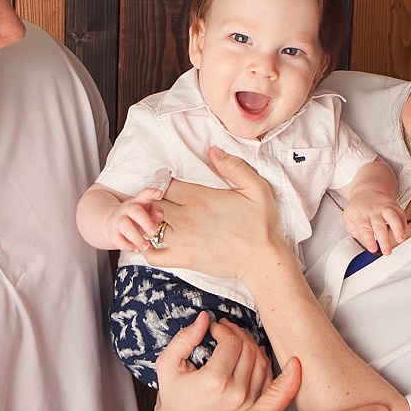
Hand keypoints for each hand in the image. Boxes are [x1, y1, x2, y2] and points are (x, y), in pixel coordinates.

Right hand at [105, 188, 163, 251]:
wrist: (113, 222)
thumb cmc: (138, 218)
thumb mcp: (148, 212)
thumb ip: (156, 212)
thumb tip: (159, 215)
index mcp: (139, 202)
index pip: (145, 195)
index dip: (151, 193)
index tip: (158, 193)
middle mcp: (127, 209)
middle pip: (135, 211)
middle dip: (145, 221)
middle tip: (153, 232)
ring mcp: (118, 220)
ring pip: (126, 227)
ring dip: (137, 238)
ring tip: (146, 245)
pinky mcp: (112, 233)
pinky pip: (118, 240)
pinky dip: (127, 246)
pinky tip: (135, 248)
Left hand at [149, 147, 291, 283]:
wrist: (262, 259)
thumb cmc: (261, 224)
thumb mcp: (256, 188)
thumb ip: (234, 166)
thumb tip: (213, 150)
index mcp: (199, 197)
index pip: (165, 184)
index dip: (162, 182)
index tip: (168, 184)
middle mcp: (185, 217)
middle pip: (152, 203)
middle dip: (152, 201)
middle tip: (161, 202)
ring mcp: (182, 240)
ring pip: (149, 226)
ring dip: (149, 222)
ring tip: (157, 220)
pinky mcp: (183, 259)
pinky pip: (153, 255)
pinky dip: (147, 249)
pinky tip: (155, 243)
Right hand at [154, 311, 271, 410]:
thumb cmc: (172, 398)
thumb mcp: (167, 365)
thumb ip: (185, 339)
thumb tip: (204, 319)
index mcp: (214, 382)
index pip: (232, 342)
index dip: (224, 328)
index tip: (214, 328)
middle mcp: (236, 394)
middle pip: (249, 349)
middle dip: (237, 332)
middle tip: (225, 329)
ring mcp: (248, 404)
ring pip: (262, 361)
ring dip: (250, 344)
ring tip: (236, 340)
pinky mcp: (254, 409)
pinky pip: (268, 378)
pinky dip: (262, 362)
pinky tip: (250, 355)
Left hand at [342, 192, 406, 254]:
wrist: (367, 189)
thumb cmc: (358, 207)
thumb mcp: (348, 217)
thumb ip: (353, 230)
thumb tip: (364, 240)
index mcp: (360, 215)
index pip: (365, 229)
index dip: (369, 240)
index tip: (373, 249)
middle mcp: (373, 211)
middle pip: (379, 226)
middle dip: (384, 240)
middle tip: (387, 251)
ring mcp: (384, 207)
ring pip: (393, 217)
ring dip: (398, 229)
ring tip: (400, 239)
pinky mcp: (394, 206)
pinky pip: (401, 214)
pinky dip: (404, 224)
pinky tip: (403, 233)